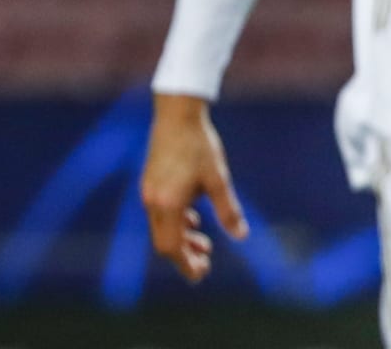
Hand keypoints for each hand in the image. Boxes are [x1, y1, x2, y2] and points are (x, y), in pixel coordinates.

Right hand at [140, 93, 249, 282]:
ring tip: (205, 241)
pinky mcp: (149, 183)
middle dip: (185, 255)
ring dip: (182, 238)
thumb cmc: (199, 145)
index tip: (202, 275)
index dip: (186, 265)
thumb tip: (241, 235)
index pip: (172, 247)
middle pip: (164, 243)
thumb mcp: (218, 178)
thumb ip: (228, 209)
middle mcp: (153, 202)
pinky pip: (159, 214)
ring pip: (161, 229)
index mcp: (168, 204)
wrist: (177, 115)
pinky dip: (176, 223)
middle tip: (207, 260)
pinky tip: (193, 217)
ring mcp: (148, 192)